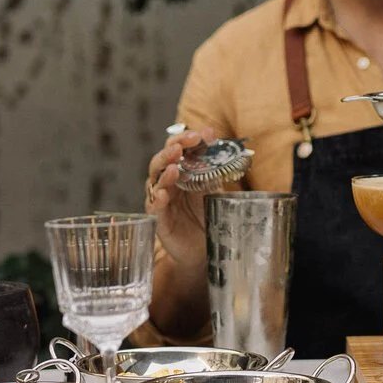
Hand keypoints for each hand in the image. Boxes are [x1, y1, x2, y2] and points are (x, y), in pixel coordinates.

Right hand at [145, 125, 218, 263]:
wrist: (204, 249)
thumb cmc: (206, 216)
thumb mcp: (214, 191)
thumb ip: (216, 173)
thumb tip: (227, 151)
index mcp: (181, 172)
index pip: (179, 148)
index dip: (188, 138)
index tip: (206, 134)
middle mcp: (168, 183)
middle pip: (163, 160)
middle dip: (172, 149)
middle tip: (182, 145)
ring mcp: (162, 201)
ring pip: (155, 181)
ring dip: (164, 171)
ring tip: (174, 166)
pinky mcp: (159, 221)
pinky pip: (154, 208)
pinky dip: (158, 200)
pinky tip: (164, 194)